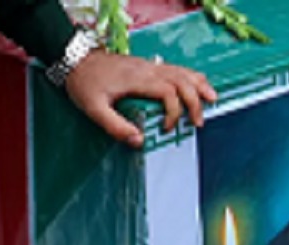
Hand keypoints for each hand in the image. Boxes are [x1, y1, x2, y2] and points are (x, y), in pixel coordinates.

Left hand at [66, 50, 216, 146]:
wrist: (75, 59)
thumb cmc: (84, 83)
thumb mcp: (93, 109)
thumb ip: (115, 127)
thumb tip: (139, 142)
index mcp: (137, 79)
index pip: (168, 92)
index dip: (174, 112)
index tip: (166, 129)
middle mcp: (147, 70)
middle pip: (182, 80)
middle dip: (195, 102)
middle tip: (198, 122)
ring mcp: (149, 65)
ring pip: (182, 71)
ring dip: (199, 86)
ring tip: (213, 99)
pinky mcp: (148, 66)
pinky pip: (176, 68)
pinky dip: (191, 77)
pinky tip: (198, 85)